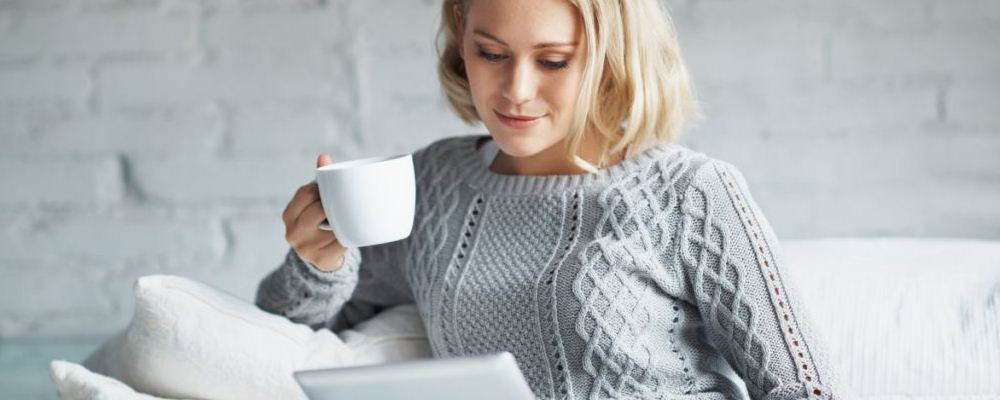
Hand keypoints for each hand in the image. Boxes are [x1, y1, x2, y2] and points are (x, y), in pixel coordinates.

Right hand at [282, 154, 347, 271]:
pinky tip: (352, 232)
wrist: (321, 259)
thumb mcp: (313, 204)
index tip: (332, 189)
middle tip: (344, 203)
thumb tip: (323, 156)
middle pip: (318, 209)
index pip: (306, 193)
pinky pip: (342, 242)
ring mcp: (305, 249)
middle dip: (332, 204)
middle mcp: (292, 233)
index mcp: (288, 215)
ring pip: (332, 226)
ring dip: (343, 220)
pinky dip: (349, 236)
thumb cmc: (319, 224)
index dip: (321, 189)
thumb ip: (318, 182)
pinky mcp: (321, 260)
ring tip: (348, 217)